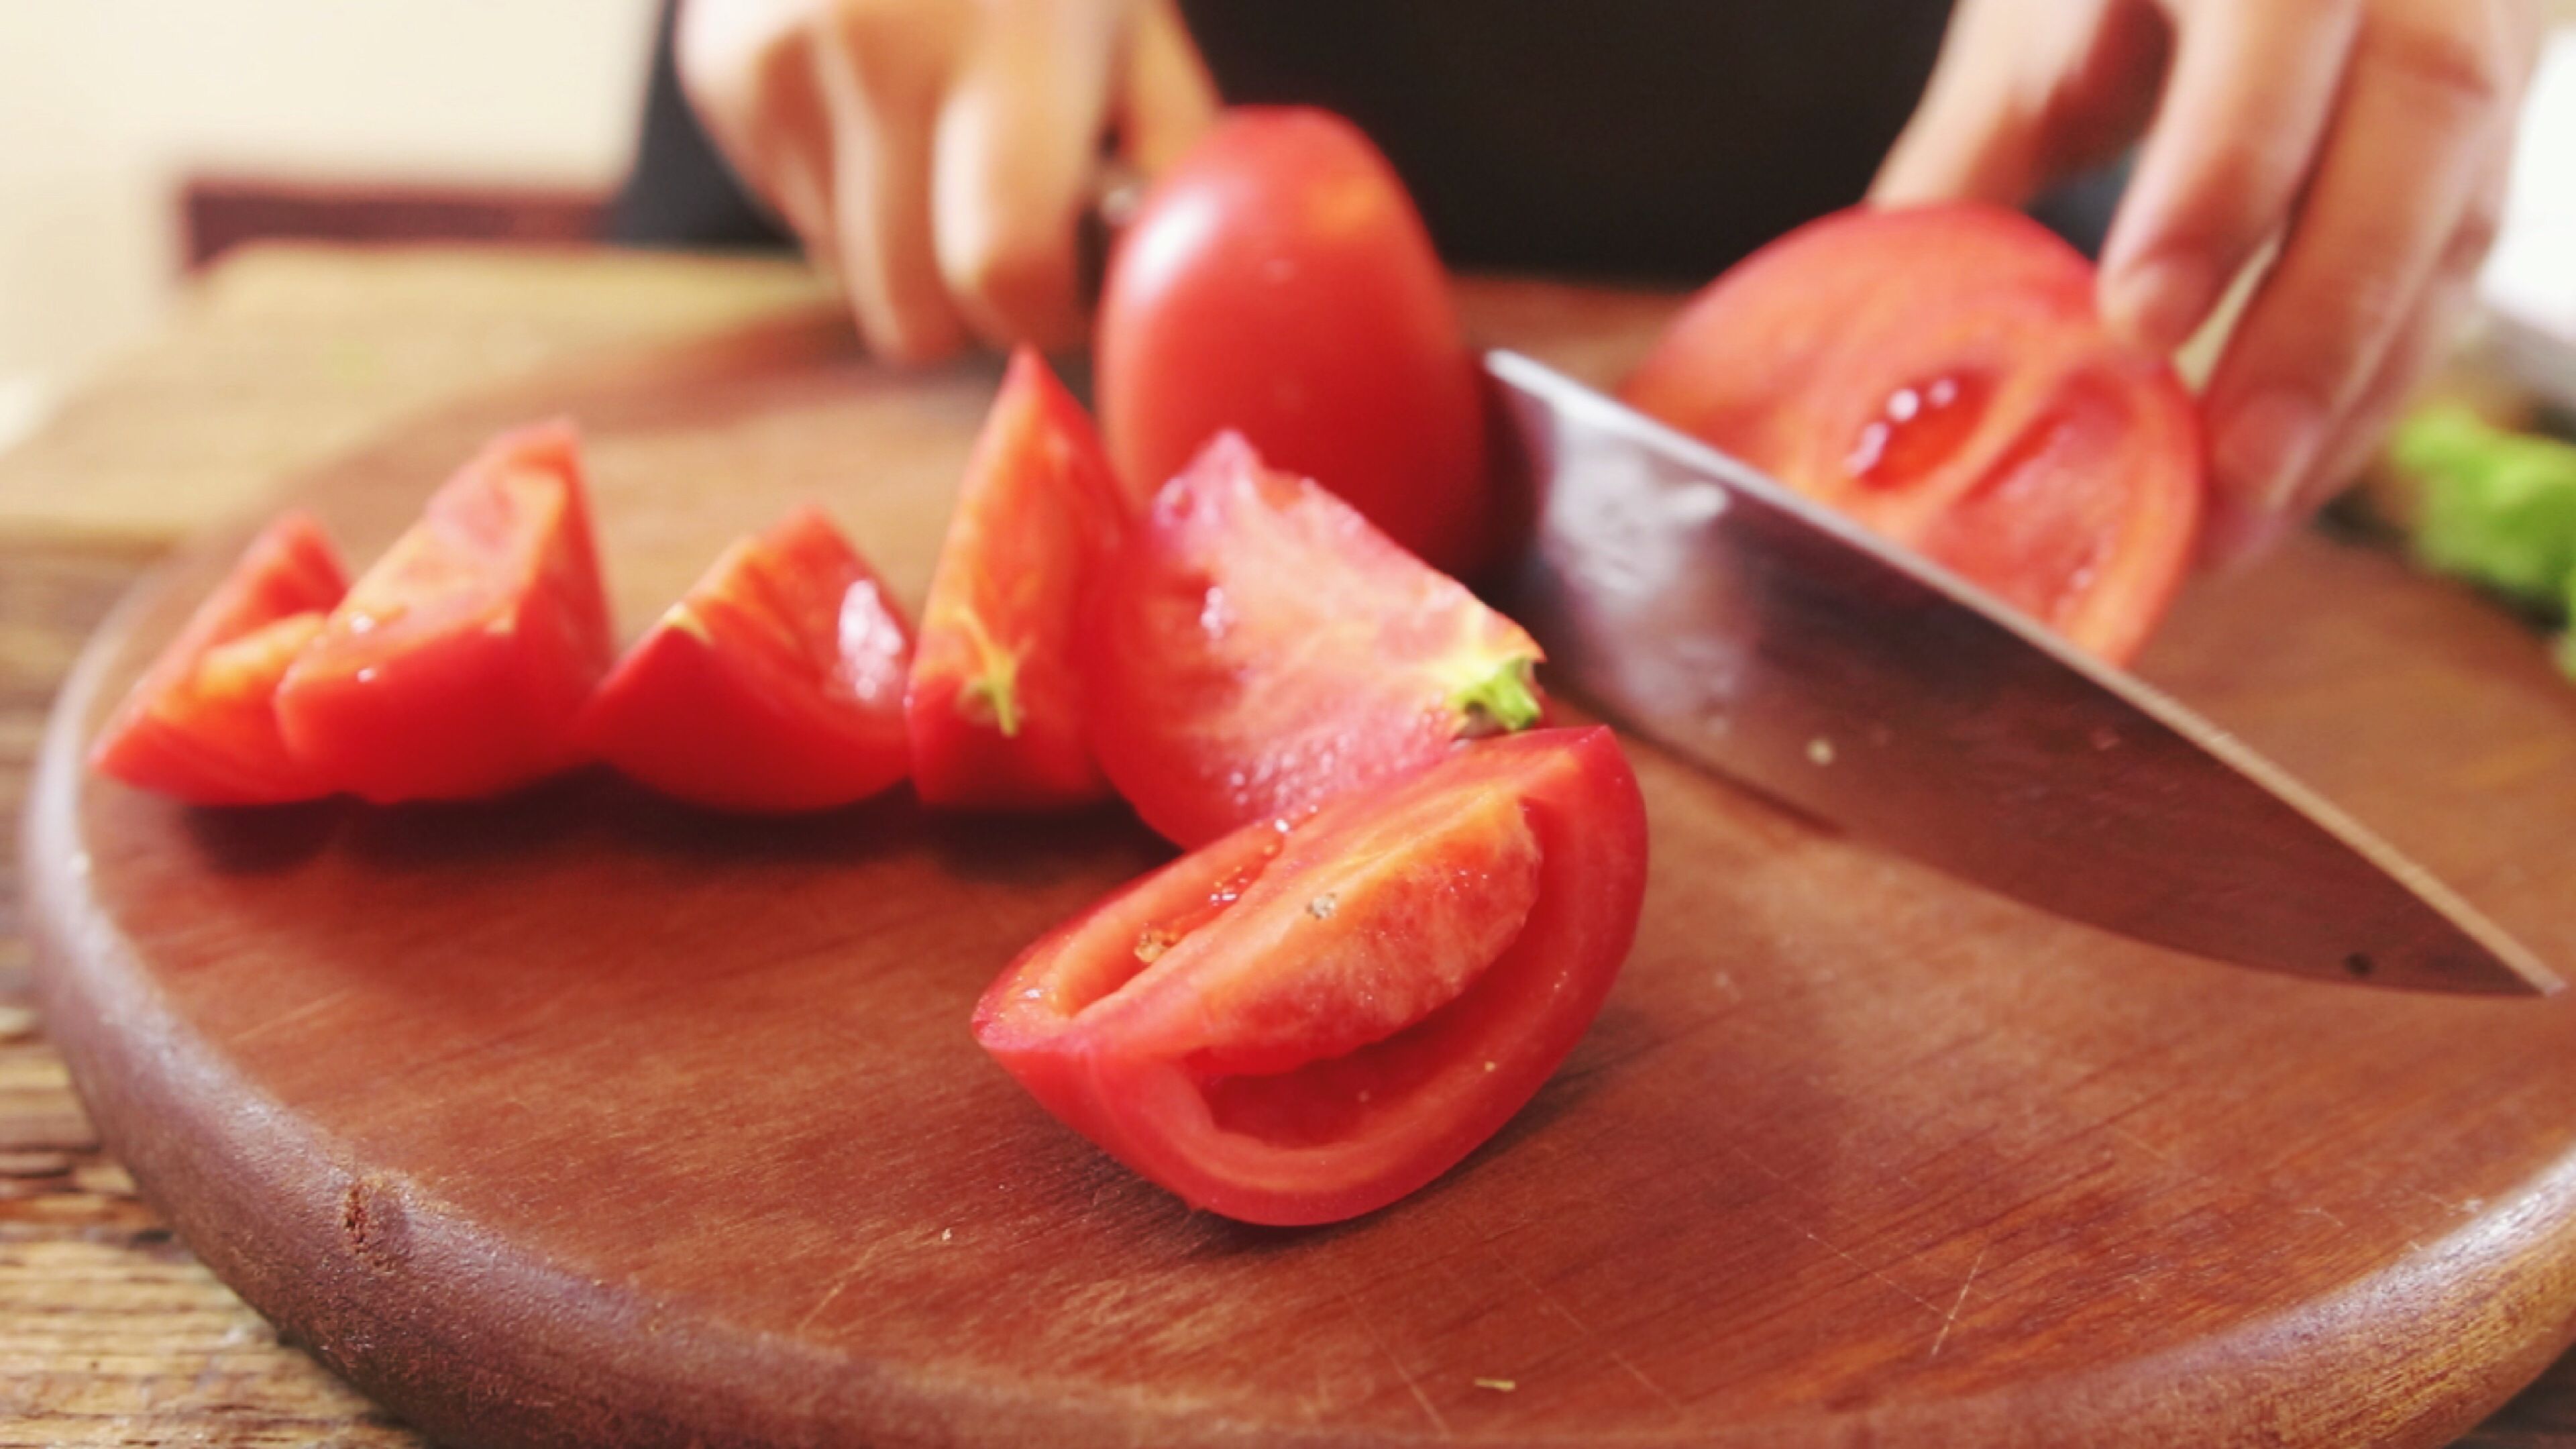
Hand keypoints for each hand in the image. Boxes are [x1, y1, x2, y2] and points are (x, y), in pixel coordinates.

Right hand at [677, 0, 1217, 361]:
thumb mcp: (1137, 28)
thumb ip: (1165, 166)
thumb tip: (1164, 294)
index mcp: (1007, 39)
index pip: (1002, 268)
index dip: (1047, 315)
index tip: (1069, 289)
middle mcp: (877, 48)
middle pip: (911, 314)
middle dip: (974, 309)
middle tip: (1013, 234)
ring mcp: (778, 63)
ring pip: (849, 281)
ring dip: (909, 253)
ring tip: (945, 142)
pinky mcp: (720, 74)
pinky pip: (799, 220)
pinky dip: (851, 196)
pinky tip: (883, 103)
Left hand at [1874, 0, 2540, 565]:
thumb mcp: (2033, 39)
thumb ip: (1971, 165)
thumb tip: (1880, 338)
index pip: (2276, 21)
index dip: (2222, 175)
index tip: (2139, 323)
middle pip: (2417, 123)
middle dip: (2323, 317)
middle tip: (2227, 470)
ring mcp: (2471, 42)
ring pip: (2459, 215)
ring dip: (2357, 387)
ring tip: (2246, 514)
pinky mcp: (2487, 141)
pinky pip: (2459, 268)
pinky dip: (2373, 387)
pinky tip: (2287, 479)